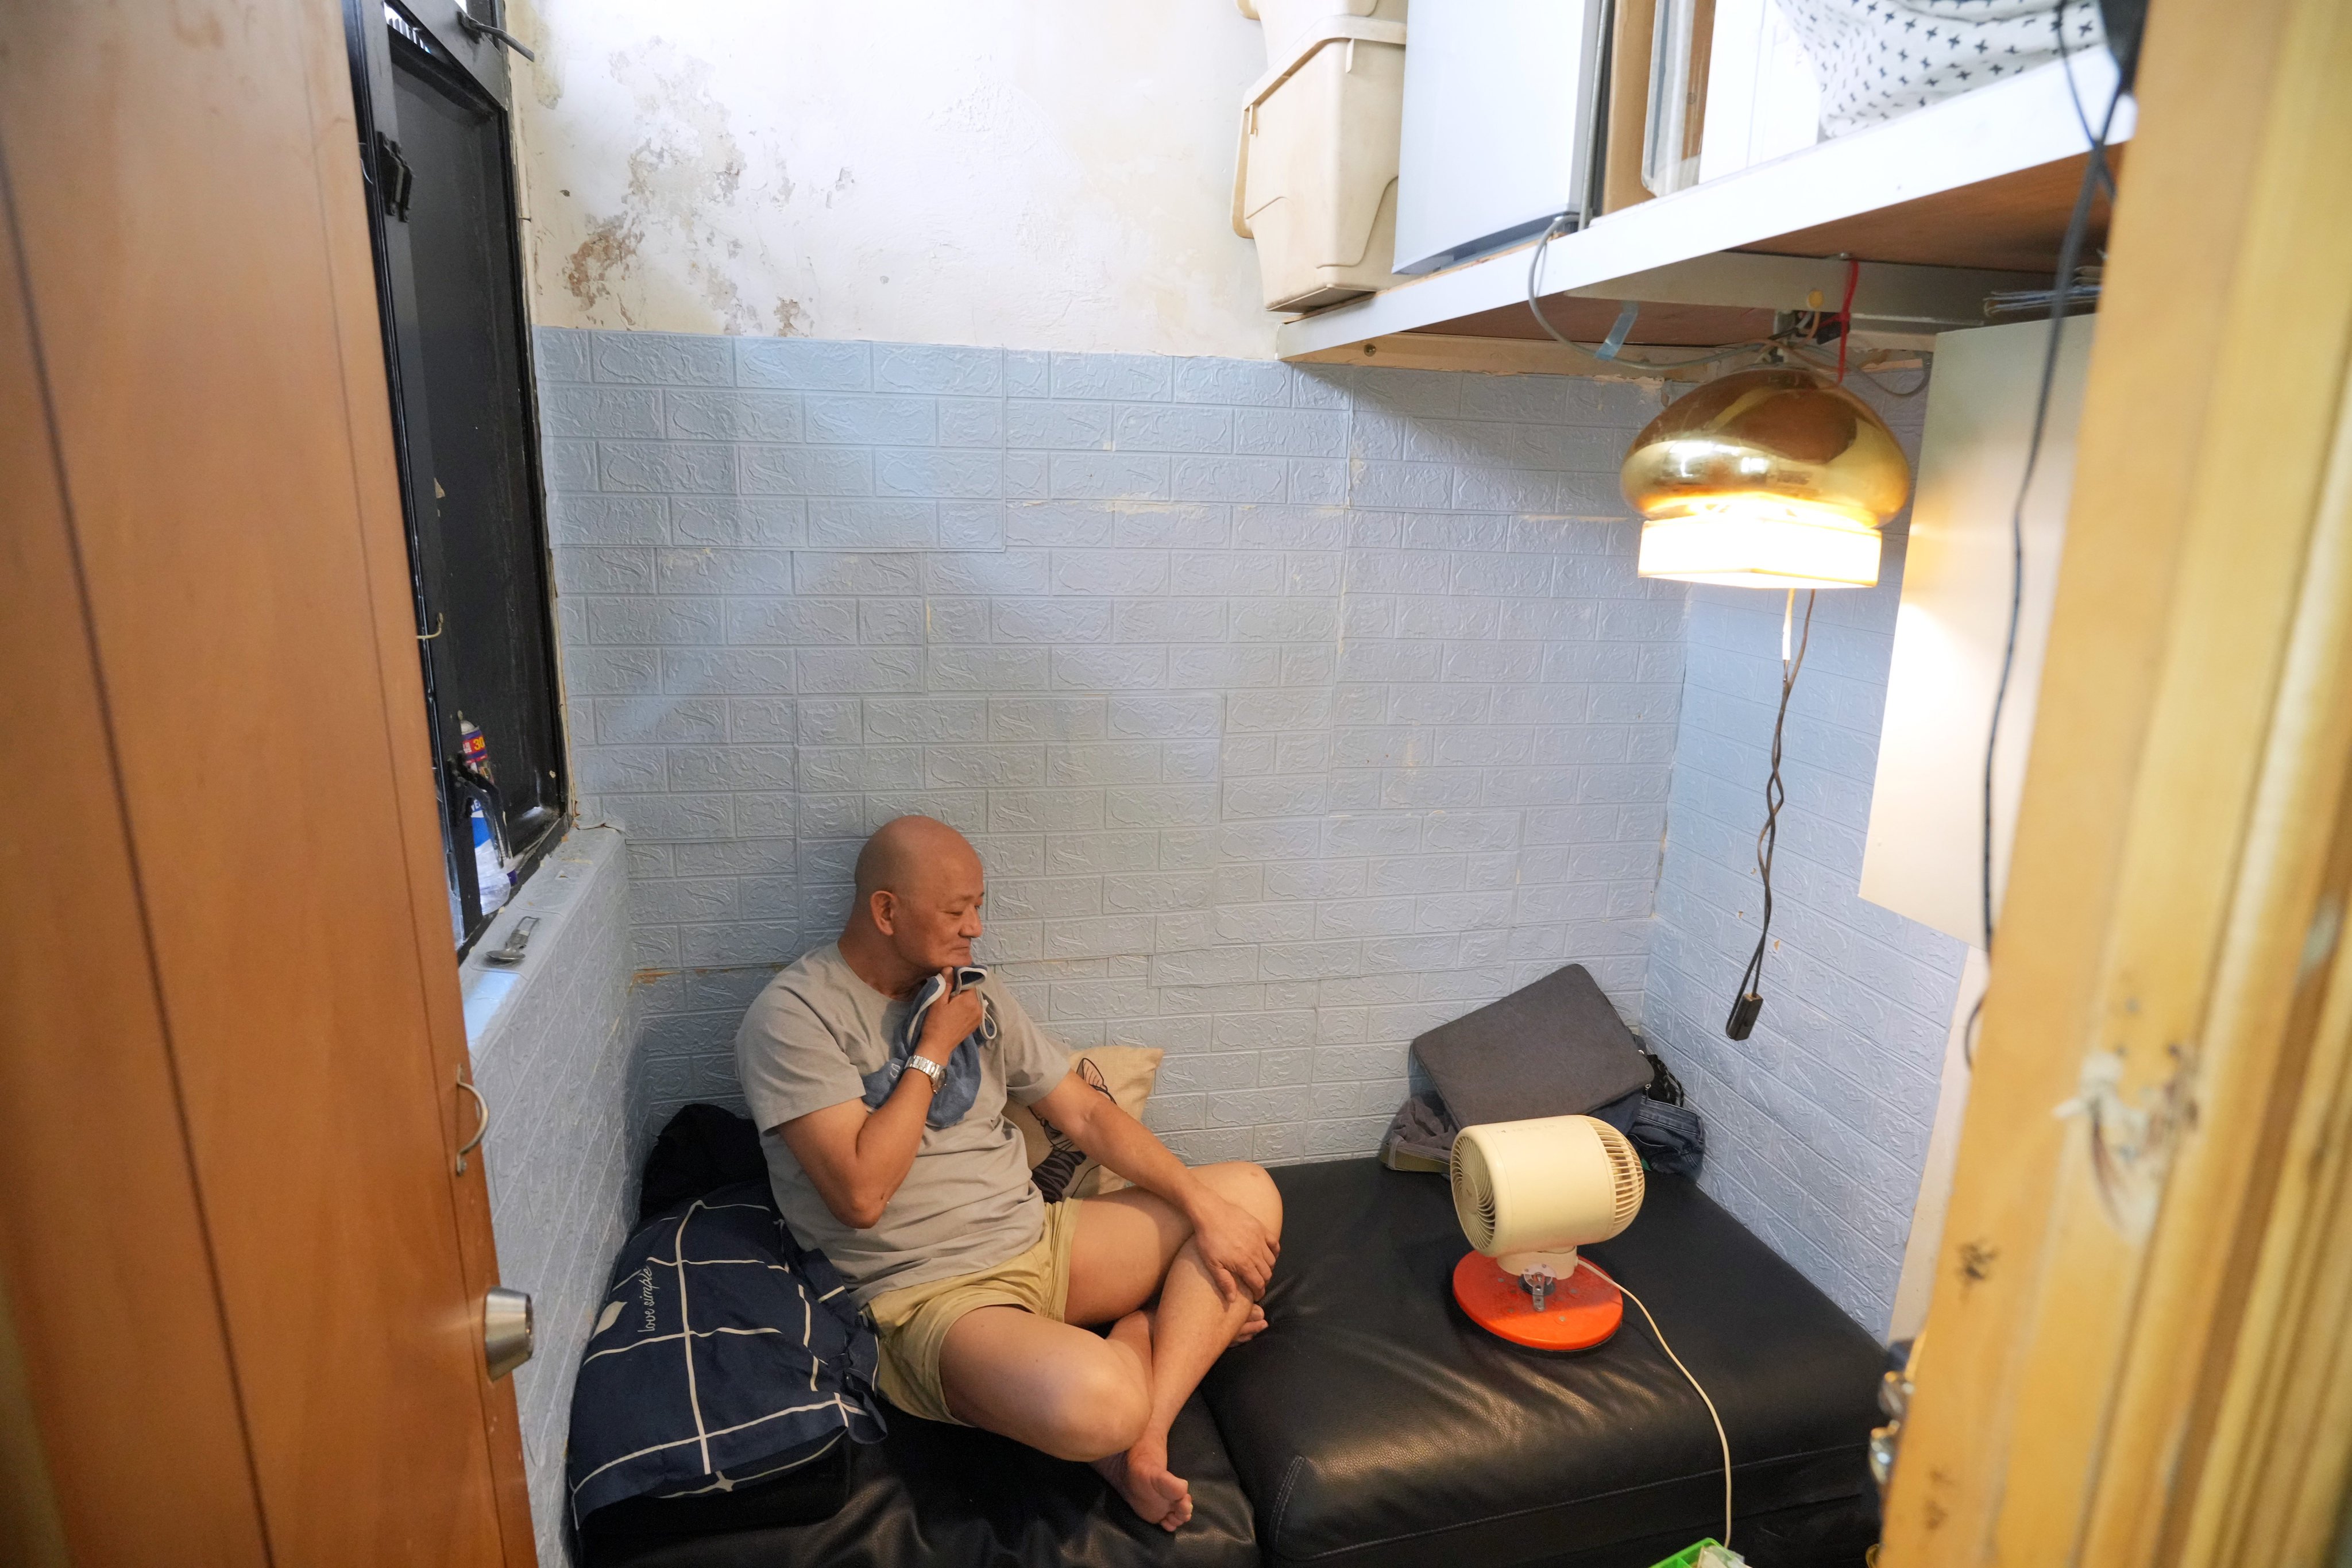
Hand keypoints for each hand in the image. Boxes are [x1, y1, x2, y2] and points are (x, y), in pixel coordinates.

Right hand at [917, 971, 984, 1060]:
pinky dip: (966, 1007)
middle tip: (947, 995)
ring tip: (951, 1004)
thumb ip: (946, 983)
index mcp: (970, 1000)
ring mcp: (979, 1016)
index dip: (958, 979)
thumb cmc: (935, 1023)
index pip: (968, 981)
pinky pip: (973, 1009)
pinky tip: (956, 1012)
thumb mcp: (938, 1001)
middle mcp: (979, 1007)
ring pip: (972, 1000)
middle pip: (971, 991)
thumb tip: (950, 968)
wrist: (937, 1047)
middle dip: (961, 990)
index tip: (948, 982)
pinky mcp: (976, 1024)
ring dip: (964, 999)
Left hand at [1187, 1190, 1279, 1304]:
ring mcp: (1259, 1239)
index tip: (1257, 1296)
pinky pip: (1274, 1243)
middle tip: (1258, 1284)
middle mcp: (1255, 1253)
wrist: (1211, 1213)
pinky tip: (1270, 1255)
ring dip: (1269, 1268)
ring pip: (1272, 1260)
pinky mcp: (1261, 1228)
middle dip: (1264, 1282)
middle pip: (1267, 1273)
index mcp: (1244, 1263)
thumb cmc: (1208, 1239)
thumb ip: (1224, 1282)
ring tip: (1261, 1271)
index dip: (1259, 1292)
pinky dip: (1275, 1251)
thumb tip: (1233, 1300)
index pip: (1258, 1283)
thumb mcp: (1212, 1263)